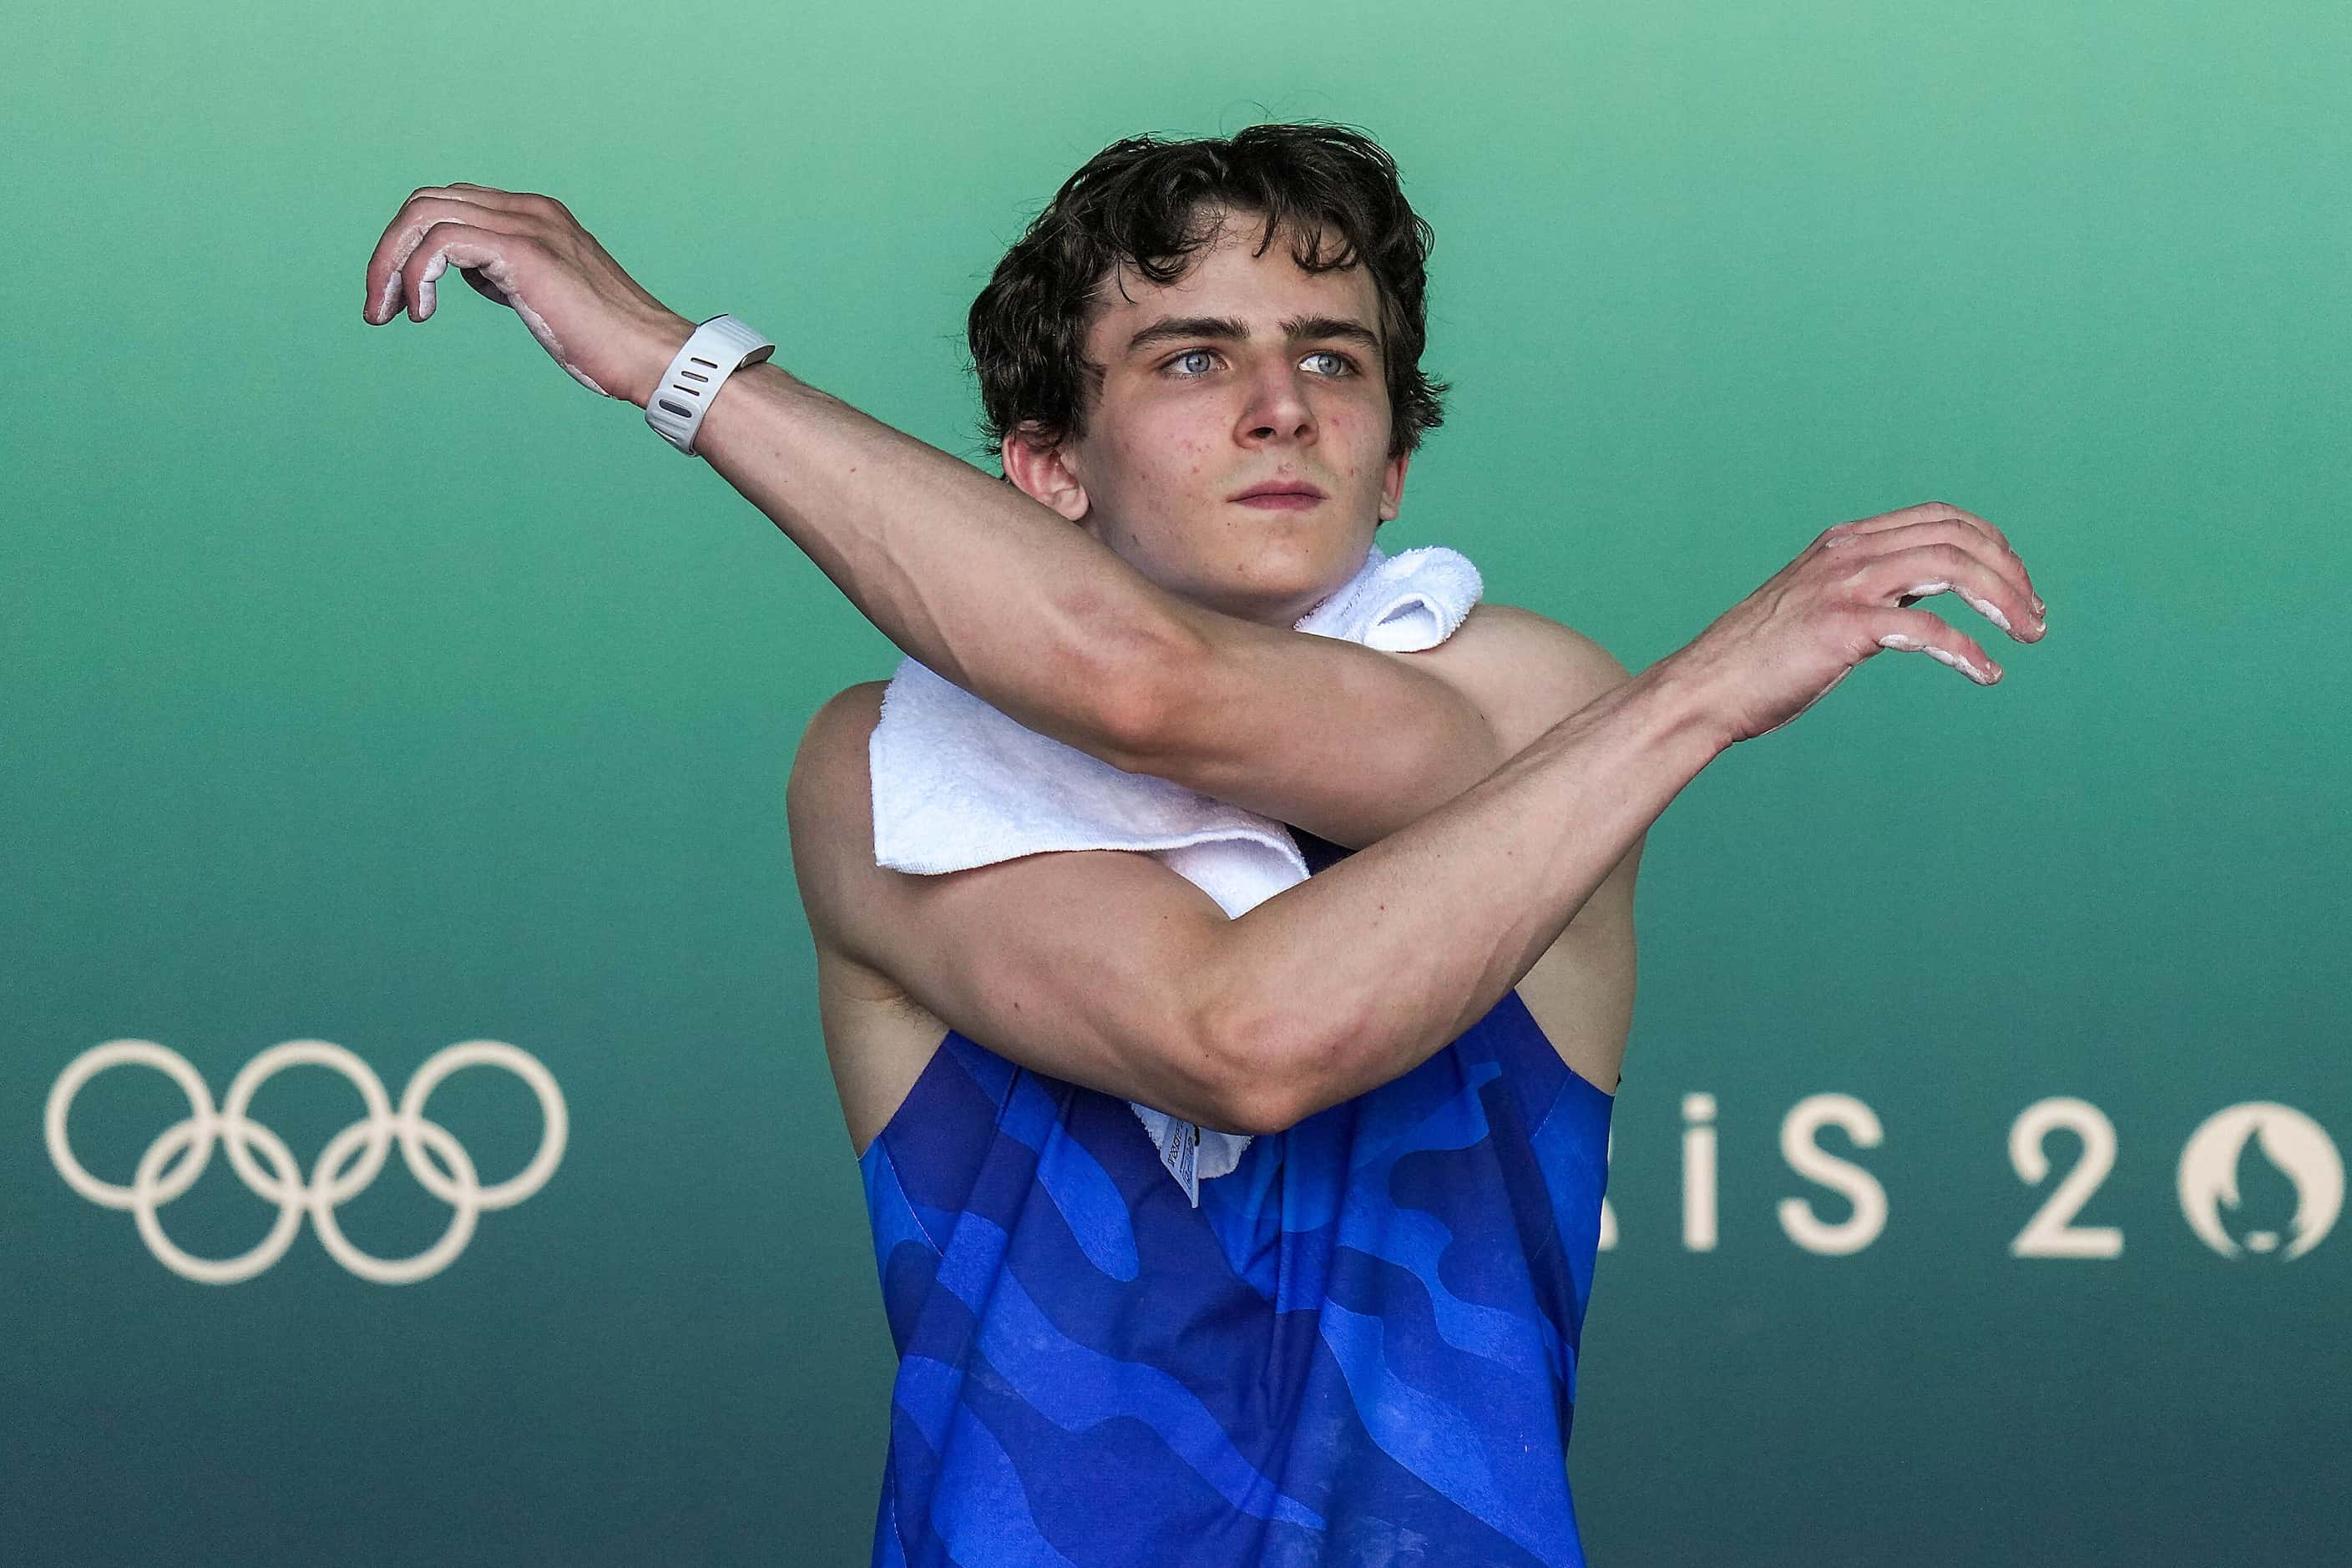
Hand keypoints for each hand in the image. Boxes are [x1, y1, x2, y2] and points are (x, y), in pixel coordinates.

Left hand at [362, 183, 692, 405]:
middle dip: (388, 254)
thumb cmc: (607, 342)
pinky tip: (422, 313)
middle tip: (378, 309)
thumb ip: (509, 274)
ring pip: (424, 215)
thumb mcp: (547, 296)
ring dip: (390, 265)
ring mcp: (527, 225)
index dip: (411, 247)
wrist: (652, 357)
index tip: (400, 300)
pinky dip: (417, 275)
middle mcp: (529, 208)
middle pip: (425, 201)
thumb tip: (471, 276)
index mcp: (536, 215)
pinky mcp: (523, 251)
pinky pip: (441, 242)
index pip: (450, 204)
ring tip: (387, 313)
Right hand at [1664, 500, 2048, 747]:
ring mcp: (1844, 586)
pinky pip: (1926, 627)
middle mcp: (1848, 552)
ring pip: (1951, 568)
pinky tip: (1986, 673)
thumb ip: (1865, 593)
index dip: (1992, 545)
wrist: (1704, 690)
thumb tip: (1915, 603)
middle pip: (1957, 538)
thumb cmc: (1759, 661)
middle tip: (2034, 619)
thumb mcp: (1817, 606)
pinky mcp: (1842, 626)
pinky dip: (1967, 650)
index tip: (2018, 585)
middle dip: (2010, 574)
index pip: (1940, 518)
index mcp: (1844, 541)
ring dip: (2003, 600)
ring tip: (2027, 636)